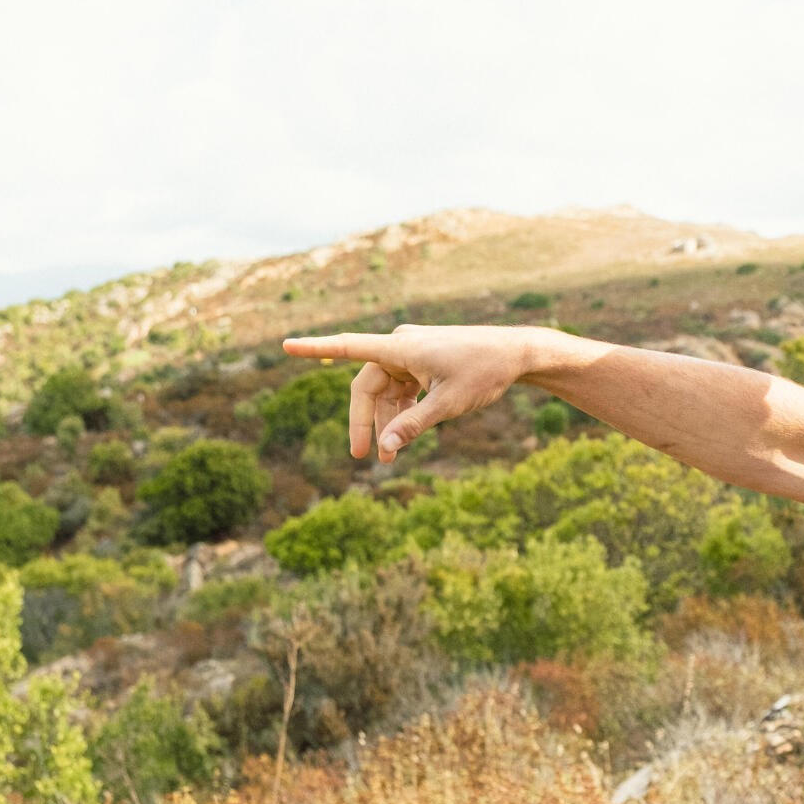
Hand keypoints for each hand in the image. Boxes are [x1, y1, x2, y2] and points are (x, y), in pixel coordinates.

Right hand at [281, 324, 536, 460]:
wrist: (517, 354)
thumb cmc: (484, 373)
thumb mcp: (448, 404)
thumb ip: (414, 425)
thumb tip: (385, 447)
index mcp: (401, 347)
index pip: (349, 347)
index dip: (316, 349)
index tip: (286, 346)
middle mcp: (401, 345)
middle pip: (367, 386)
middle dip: (364, 421)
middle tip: (362, 456)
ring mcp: (412, 352)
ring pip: (385, 391)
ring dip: (385, 421)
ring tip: (390, 457)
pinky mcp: (423, 360)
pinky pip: (401, 387)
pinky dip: (401, 410)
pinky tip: (404, 436)